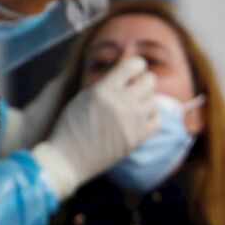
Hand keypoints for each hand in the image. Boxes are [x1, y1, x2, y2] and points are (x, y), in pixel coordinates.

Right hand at [30, 56, 159, 199]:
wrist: (67, 158)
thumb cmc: (71, 127)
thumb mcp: (84, 97)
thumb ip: (106, 84)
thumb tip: (126, 74)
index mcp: (104, 89)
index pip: (133, 65)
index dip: (137, 65)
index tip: (135, 70)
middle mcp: (121, 102)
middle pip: (149, 81)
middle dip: (144, 81)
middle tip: (137, 87)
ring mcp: (131, 121)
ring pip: (153, 101)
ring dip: (145, 101)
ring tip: (134, 106)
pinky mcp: (136, 138)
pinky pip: (157, 120)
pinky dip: (151, 117)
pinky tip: (140, 118)